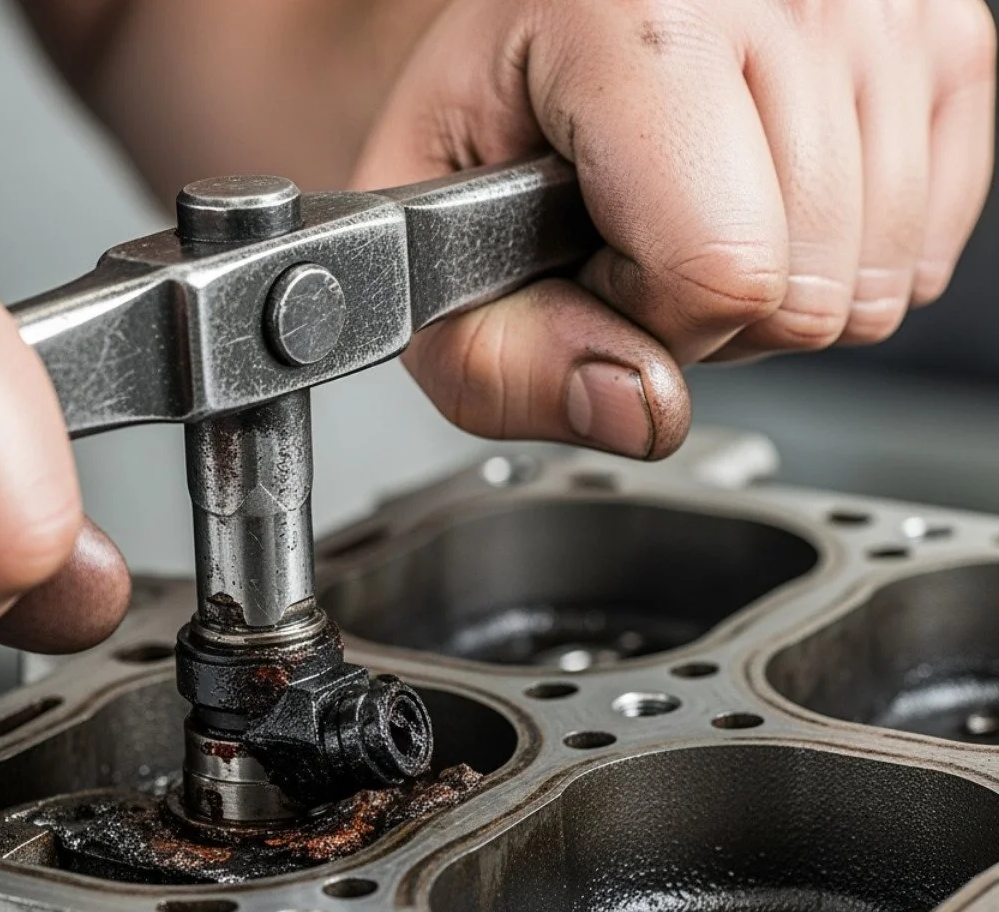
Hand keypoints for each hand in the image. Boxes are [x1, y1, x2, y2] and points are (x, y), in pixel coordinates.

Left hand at [356, 0, 995, 457]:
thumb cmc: (485, 109)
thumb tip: (638, 408)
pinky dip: (848, 259)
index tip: (587, 263)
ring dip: (779, 288)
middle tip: (635, 236)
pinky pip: (931, 247)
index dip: (640, 315)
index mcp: (627, 14)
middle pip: (810, 291)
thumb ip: (497, 361)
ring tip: (692, 210)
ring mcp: (879, 7)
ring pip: (880, 282)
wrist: (525, 25)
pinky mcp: (947, 37)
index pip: (716, 269)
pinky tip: (764, 199)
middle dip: (708, 312)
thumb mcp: (427, 238)